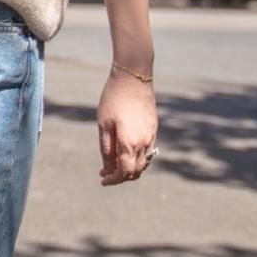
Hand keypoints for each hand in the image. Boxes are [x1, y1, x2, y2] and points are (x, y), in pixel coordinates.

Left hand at [97, 70, 158, 184]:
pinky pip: (149, 151)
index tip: (102, 179)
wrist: (134, 76)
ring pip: (144, 162)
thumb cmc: (113, 98)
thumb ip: (107, 148)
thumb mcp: (104, 124)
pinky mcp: (154, 128)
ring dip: (131, 168)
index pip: (124, 172)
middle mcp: (144, 142)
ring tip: (114, 162)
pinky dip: (138, 157)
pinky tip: (126, 151)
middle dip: (121, 176)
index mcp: (129, 143)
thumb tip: (108, 167)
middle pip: (136, 171)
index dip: (113, 180)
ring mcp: (152, 135)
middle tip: (106, 172)